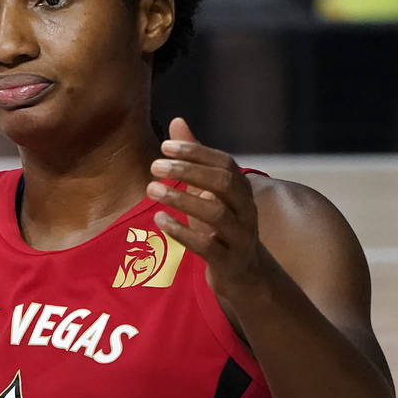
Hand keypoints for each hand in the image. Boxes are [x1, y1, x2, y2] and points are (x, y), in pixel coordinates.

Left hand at [146, 118, 265, 307]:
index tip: (165, 146)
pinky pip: (207, 246)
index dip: (196, 152)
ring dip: (181, 199)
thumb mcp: (208, 192)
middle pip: (223, 183)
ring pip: (215, 213)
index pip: (223, 162)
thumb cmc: (221, 227)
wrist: (246, 275)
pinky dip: (182, 232)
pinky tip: (159, 220)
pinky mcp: (229, 262)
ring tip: (151, 189)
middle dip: (189, 171)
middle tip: (154, 166)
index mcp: (242, 189)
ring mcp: (240, 237)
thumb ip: (194, 160)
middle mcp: (246, 210)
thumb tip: (177, 121)